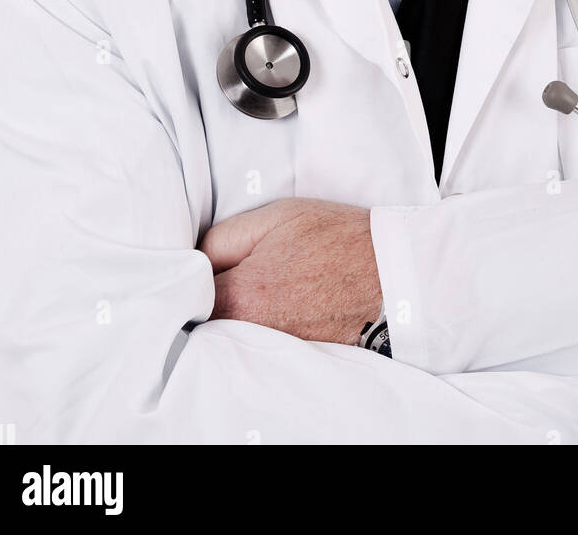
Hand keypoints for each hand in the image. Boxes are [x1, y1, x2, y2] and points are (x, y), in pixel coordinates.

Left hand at [199, 198, 382, 345]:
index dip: (190, 280)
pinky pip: (262, 349)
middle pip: (207, 325)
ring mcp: (278, 352)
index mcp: (243, 296)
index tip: (202, 270)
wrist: (390, 268)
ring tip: (262, 291)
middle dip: (209, 303)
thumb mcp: (272, 217)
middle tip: (229, 278)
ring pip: (233, 339)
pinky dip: (262, 332)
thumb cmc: (333, 237)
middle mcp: (255, 334)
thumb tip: (193, 261)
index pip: (187, 297)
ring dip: (235, 320)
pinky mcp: (298, 360)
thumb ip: (220, 239)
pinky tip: (282, 308)